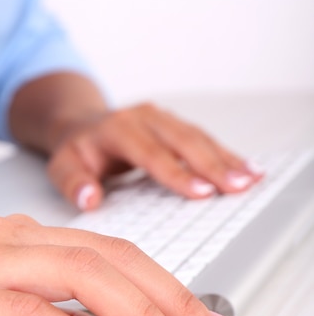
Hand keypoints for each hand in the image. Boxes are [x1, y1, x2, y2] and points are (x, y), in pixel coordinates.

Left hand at [47, 103, 262, 209]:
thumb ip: (73, 183)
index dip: (176, 173)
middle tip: (240, 186)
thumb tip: (89, 199)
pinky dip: (226, 155)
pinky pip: (204, 139)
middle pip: (184, 140)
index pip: (151, 153)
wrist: (80, 125)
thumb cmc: (76, 150)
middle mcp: (144, 117)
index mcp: (117, 128)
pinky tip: (247, 168)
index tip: (201, 192)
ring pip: (199, 137)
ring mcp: (162, 119)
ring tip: (253, 178)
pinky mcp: (174, 125)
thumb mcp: (62, 166)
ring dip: (227, 159)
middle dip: (214, 165)